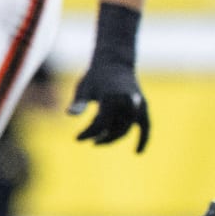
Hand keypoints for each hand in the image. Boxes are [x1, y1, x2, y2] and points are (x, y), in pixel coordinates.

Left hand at [69, 2, 149, 151]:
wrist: (115, 62)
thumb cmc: (95, 76)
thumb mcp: (84, 88)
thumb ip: (79, 103)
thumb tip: (69, 114)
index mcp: (111, 97)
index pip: (100, 123)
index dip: (88, 133)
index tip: (77, 138)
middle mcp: (127, 101)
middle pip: (114, 129)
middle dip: (101, 137)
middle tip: (89, 141)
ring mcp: (138, 104)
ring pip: (126, 129)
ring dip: (113, 137)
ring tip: (100, 141)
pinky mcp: (144, 106)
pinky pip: (145, 126)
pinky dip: (143, 139)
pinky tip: (137, 153)